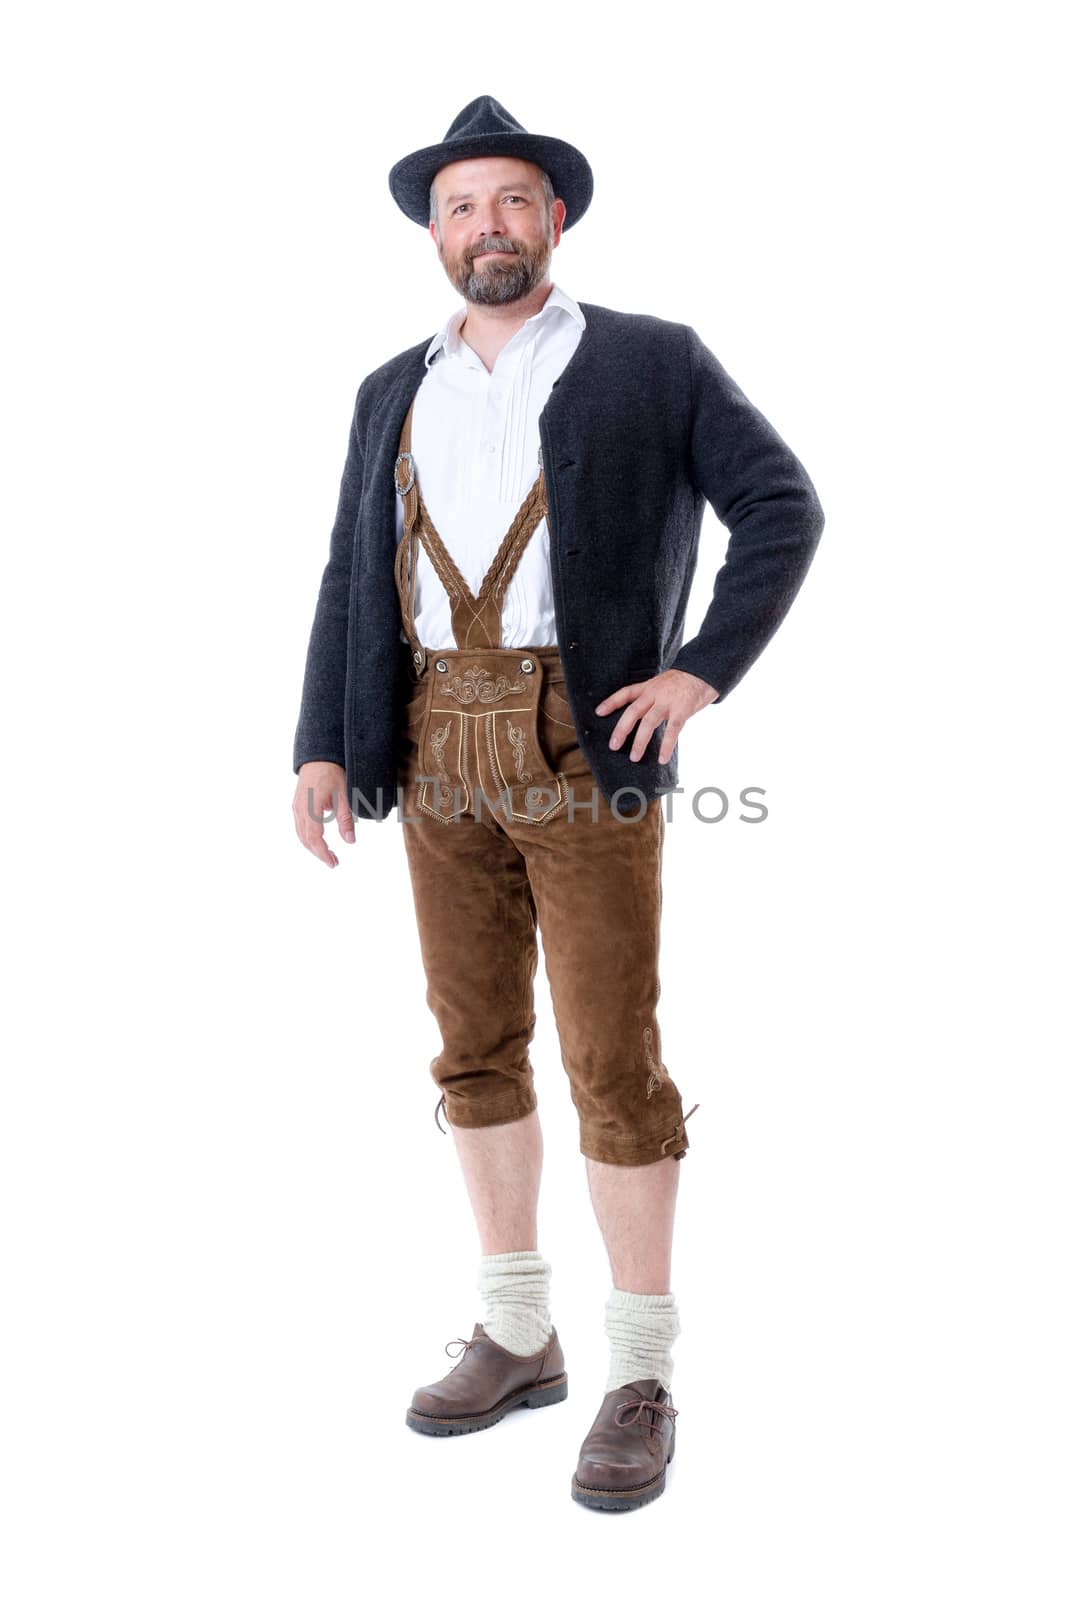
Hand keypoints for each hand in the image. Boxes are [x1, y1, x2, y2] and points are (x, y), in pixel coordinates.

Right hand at [292, 761, 354, 866]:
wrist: (319, 756)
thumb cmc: (332, 772)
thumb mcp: (344, 795)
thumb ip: (346, 819)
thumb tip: (350, 841)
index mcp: (311, 807)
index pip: (314, 837)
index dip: (323, 853)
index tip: (333, 863)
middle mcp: (299, 809)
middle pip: (306, 839)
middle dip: (319, 853)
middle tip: (334, 862)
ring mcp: (296, 807)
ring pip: (301, 834)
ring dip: (314, 847)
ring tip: (329, 855)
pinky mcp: (297, 805)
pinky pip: (300, 827)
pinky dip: (309, 838)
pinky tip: (320, 842)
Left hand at [595, 669, 719, 764]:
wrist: (704, 672)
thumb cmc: (682, 682)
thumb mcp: (661, 684)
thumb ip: (650, 697)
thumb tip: (639, 714)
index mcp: (648, 687)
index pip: (626, 693)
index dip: (611, 702)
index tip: (598, 712)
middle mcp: (655, 693)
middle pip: (633, 711)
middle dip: (621, 729)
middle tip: (613, 746)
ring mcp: (668, 701)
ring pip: (649, 722)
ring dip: (640, 742)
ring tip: (634, 757)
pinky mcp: (682, 710)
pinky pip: (672, 730)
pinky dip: (667, 746)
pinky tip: (662, 759)